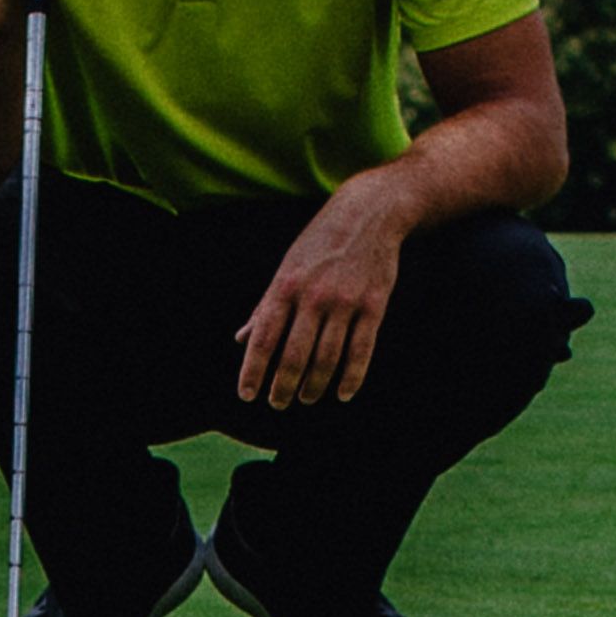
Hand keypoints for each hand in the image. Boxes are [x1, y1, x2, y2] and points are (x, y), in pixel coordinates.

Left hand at [236, 182, 409, 406]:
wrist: (370, 212)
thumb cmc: (320, 243)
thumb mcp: (286, 267)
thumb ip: (265, 305)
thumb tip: (241, 339)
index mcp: (285, 286)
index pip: (263, 338)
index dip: (253, 371)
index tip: (247, 395)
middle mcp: (313, 296)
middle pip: (294, 356)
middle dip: (283, 387)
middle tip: (278, 404)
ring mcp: (345, 302)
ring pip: (327, 359)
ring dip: (314, 386)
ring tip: (307, 398)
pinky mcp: (374, 306)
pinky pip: (361, 351)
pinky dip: (351, 378)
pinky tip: (343, 393)